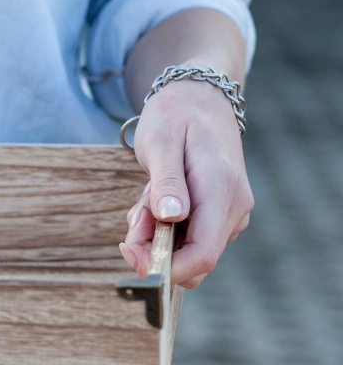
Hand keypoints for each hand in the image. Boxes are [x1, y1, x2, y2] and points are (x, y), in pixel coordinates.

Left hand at [120, 79, 252, 287]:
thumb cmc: (176, 114)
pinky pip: (190, 237)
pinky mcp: (222, 214)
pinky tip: (155, 199)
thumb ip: (165, 182)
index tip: (130, 252)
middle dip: (154, 248)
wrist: (200, 97)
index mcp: (222, 190)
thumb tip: (170, 218)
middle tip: (132, 216)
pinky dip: (165, 228)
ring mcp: (231, 213)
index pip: (202, 254)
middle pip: (194, 258)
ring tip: (145, 196)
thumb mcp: (161, 141)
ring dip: (157, 235)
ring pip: (189, 249)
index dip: (166, 267)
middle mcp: (235, 208)